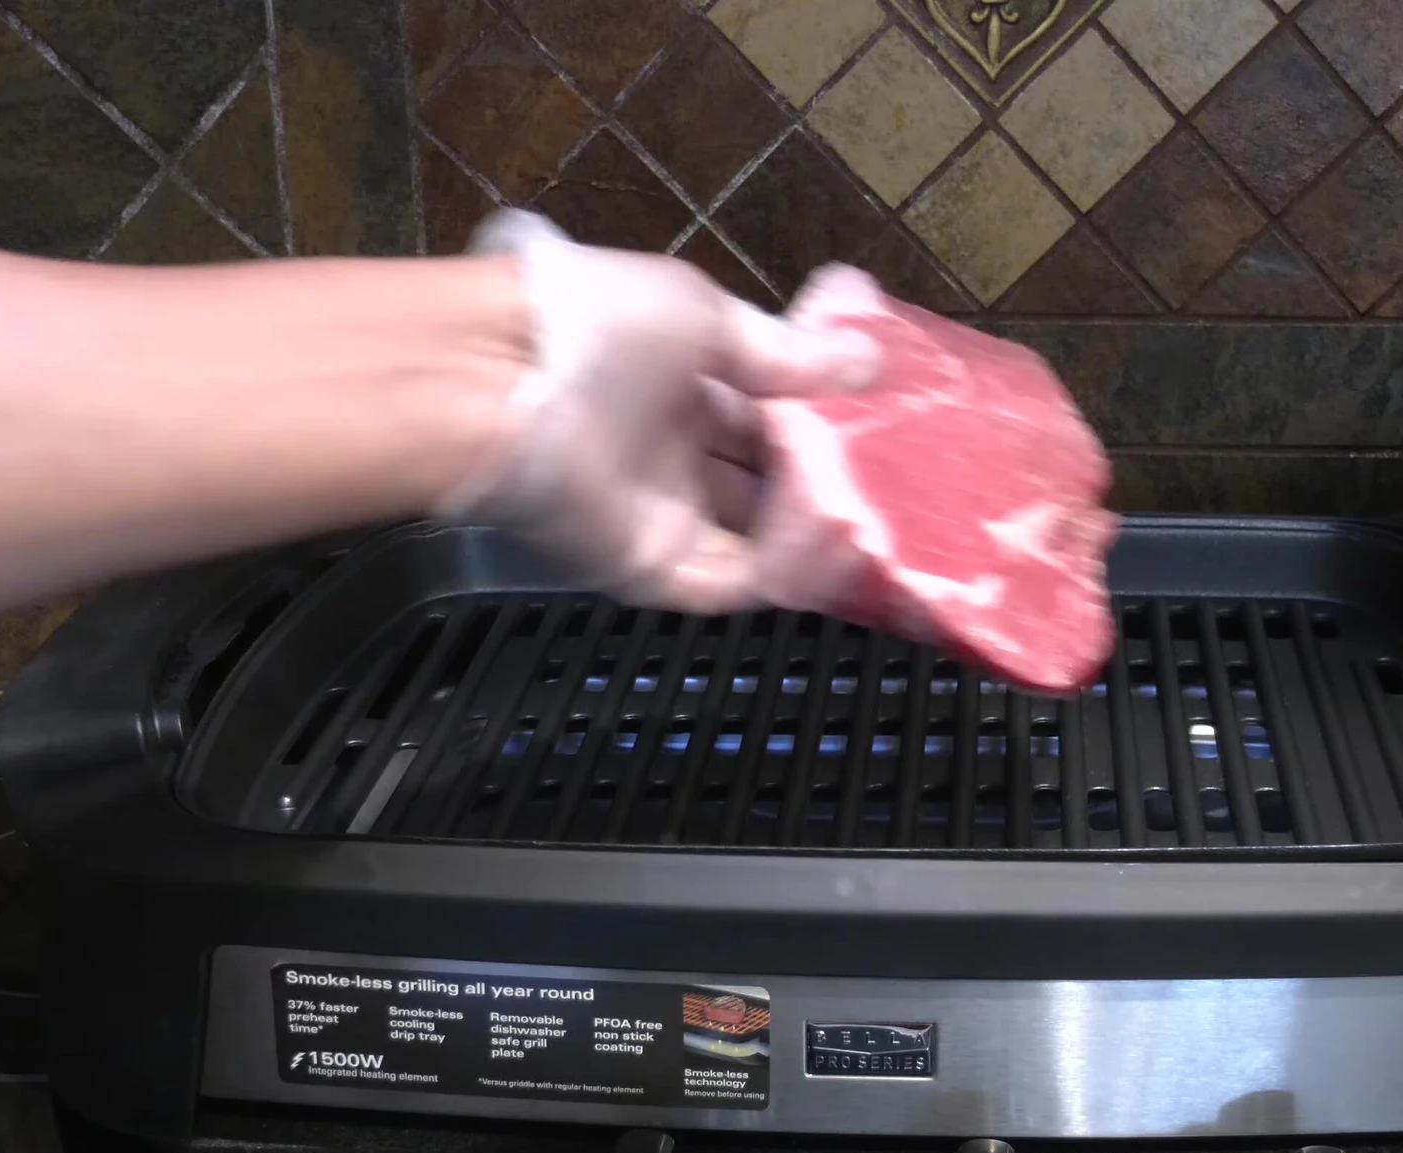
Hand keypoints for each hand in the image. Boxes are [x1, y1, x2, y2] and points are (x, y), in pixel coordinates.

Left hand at [439, 212, 880, 612]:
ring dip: (813, 534)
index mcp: (682, 384)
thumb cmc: (600, 327)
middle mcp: (673, 452)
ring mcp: (663, 513)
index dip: (825, 426)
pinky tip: (837, 553)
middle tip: (900, 485)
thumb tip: (869, 362)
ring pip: (757, 540)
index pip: (768, 416)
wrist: (502, 380)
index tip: (889, 429)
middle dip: (825, 485)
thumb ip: (788, 355)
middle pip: (765, 484)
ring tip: (883, 523)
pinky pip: (732, 584)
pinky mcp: (651, 567)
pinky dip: (784, 575)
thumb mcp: (706, 318)